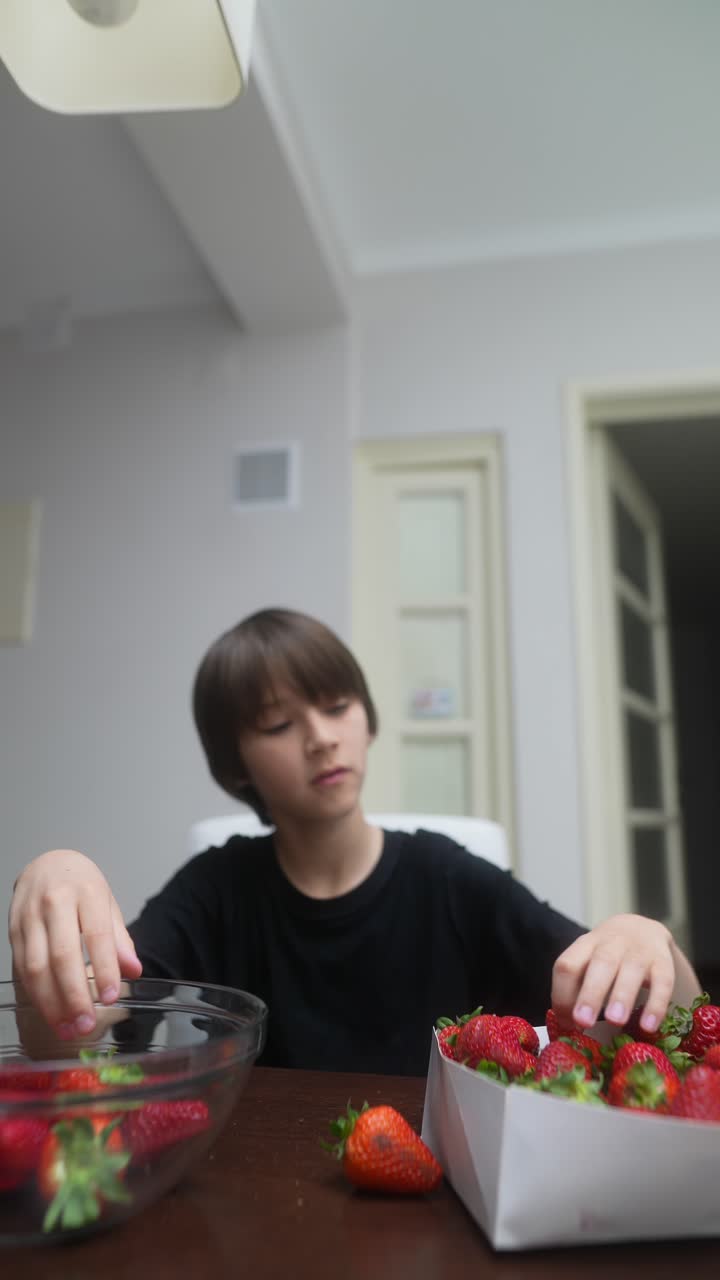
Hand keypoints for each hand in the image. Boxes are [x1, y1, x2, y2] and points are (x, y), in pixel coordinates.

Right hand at [8, 849, 142, 1039]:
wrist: (46, 864)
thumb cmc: (81, 886)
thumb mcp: (107, 904)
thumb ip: (119, 938)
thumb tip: (134, 971)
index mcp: (87, 892)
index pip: (97, 935)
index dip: (104, 969)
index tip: (112, 997)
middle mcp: (55, 902)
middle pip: (62, 955)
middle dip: (74, 995)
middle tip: (86, 1024)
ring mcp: (30, 916)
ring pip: (36, 967)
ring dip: (51, 1003)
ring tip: (67, 1028)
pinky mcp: (13, 930)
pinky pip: (22, 967)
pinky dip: (36, 994)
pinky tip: (50, 1012)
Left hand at [551, 913, 678, 1035]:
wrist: (642, 928)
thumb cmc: (607, 956)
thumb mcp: (588, 963)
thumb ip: (577, 990)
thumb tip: (567, 1028)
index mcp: (585, 945)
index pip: (568, 964)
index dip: (563, 994)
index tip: (566, 1023)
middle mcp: (611, 943)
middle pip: (601, 963)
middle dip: (591, 993)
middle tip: (584, 1021)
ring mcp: (640, 950)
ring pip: (631, 969)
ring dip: (622, 996)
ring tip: (615, 1022)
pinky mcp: (664, 960)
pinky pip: (663, 981)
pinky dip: (656, 1004)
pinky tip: (649, 1027)